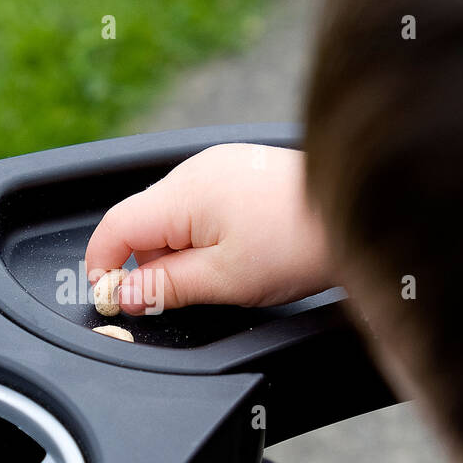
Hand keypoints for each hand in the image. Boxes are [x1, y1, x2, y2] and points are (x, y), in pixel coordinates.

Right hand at [84, 143, 332, 314]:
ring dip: (179, 250)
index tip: (112, 296)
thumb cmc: (299, 243)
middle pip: (141, 221)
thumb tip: (124, 294)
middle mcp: (194, 170)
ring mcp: (217, 166)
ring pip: (171, 215)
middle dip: (148, 262)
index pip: (115, 226)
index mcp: (183, 193)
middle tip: (185, 295)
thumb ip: (165, 286)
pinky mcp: (237, 170)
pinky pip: (199, 205)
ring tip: (224, 273)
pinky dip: (202, 234)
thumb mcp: (224, 280)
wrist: (360, 208)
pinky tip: (238, 251)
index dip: (103, 265)